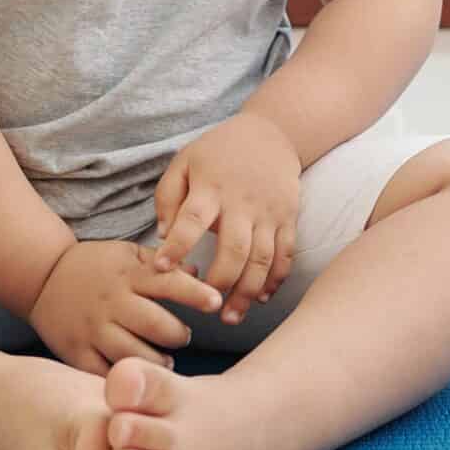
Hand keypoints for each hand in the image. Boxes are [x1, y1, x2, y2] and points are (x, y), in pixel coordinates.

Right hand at [28, 239, 224, 376]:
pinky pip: (104, 374)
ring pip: (134, 354)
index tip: (216, 302)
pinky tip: (137, 377)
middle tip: (182, 336)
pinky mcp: (77, 353)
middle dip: (178, 335)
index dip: (196, 293)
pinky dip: (124, 379)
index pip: (169, 282)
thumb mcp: (128, 253)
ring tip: (166, 360)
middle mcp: (112, 302)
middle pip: (156, 325)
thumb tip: (200, 270)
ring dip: (158, 361)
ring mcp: (93, 329)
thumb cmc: (96, 265)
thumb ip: (163, 263)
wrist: (43, 277)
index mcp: (129, 274)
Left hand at [150, 113, 301, 325]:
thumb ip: (167, 196)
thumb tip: (164, 234)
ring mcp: (269, 212)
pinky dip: (275, 279)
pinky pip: (286, 254)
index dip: (176, 247)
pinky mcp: (288, 218)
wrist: (272, 132)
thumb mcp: (184, 161)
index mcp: (211, 187)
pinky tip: (261, 297)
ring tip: (230, 316)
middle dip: (218, 282)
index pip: (191, 221)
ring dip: (247, 292)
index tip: (161, 269)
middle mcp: (242, 202)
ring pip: (262, 259)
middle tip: (203, 304)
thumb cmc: (219, 151)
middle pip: (233, 250)